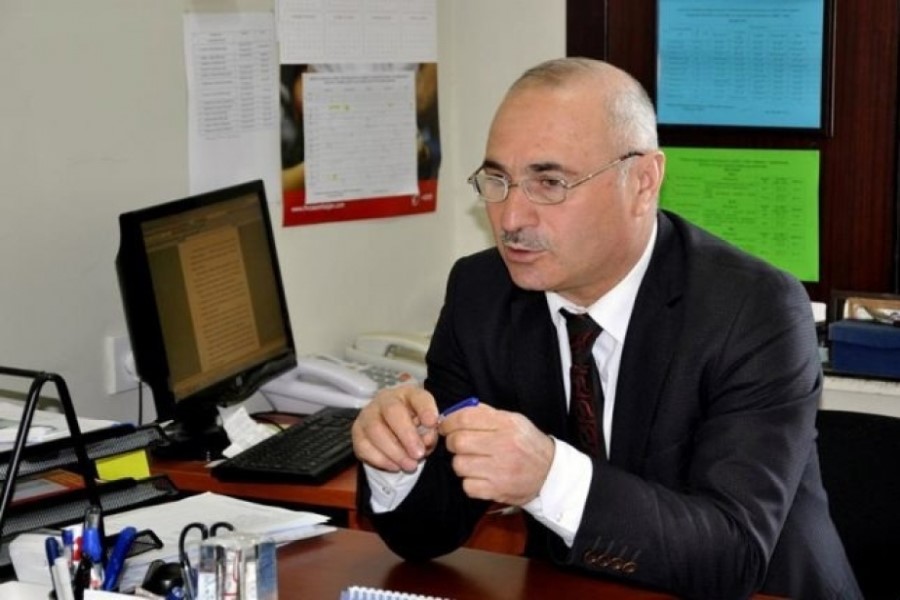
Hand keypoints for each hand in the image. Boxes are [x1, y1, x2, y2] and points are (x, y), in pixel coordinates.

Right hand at [352, 385, 439, 472]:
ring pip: (375, 430)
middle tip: (419, 454)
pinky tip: (395, 466)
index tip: (432, 423)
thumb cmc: (413, 428)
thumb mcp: (426, 429)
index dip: (425, 408)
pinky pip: (364, 446)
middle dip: (407, 435)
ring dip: (395, 451)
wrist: (392, 434)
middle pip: (392, 411)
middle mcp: (385, 400)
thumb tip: (425, 441)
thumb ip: (429, 433)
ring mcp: (367, 414)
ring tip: (410, 465)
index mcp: (408, 394)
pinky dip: (381, 460)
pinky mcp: (357, 432)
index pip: (417, 396)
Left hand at [440, 404, 554, 505]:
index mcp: (507, 424)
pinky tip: (479, 477)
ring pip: (459, 464)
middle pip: (459, 442)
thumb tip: (456, 410)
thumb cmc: (527, 444)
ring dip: (461, 463)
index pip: (465, 418)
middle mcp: (504, 445)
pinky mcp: (498, 490)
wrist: (550, 474)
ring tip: (472, 461)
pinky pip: (467, 486)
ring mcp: (501, 470)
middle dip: (452, 442)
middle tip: (458, 444)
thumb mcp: (513, 420)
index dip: (449, 421)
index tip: (445, 426)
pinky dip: (469, 482)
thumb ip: (486, 413)